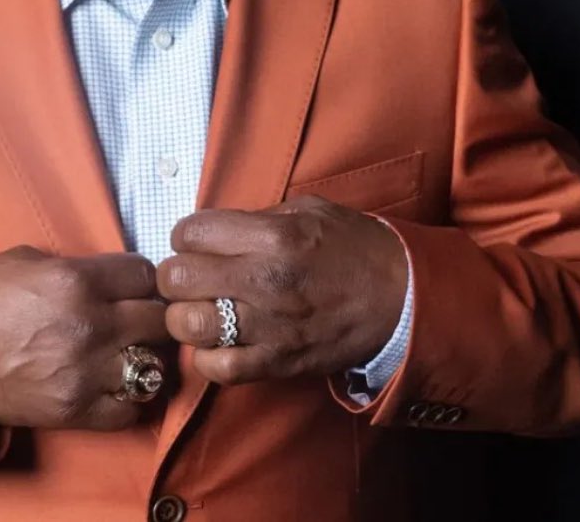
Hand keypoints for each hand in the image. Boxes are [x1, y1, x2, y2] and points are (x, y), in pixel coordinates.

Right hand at [0, 246, 168, 430]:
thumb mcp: (30, 260)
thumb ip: (79, 266)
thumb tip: (112, 276)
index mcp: (77, 280)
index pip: (145, 275)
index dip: (142, 278)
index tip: (136, 285)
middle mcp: (89, 325)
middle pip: (158, 318)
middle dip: (152, 313)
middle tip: (140, 316)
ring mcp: (85, 372)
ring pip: (155, 364)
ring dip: (147, 355)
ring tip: (133, 350)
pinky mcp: (75, 410)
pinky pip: (130, 408)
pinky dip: (131, 397)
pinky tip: (117, 383)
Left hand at [156, 196, 406, 384]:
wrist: (403, 298)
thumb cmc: (352, 246)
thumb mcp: (306, 210)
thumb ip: (253, 218)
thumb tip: (210, 231)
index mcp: (273, 236)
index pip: (191, 232)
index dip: (185, 235)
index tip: (195, 241)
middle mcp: (266, 281)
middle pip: (179, 278)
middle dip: (176, 274)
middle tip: (191, 275)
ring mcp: (271, 327)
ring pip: (189, 325)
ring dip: (185, 315)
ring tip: (200, 307)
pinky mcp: (279, 364)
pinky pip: (218, 368)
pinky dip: (207, 357)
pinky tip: (217, 341)